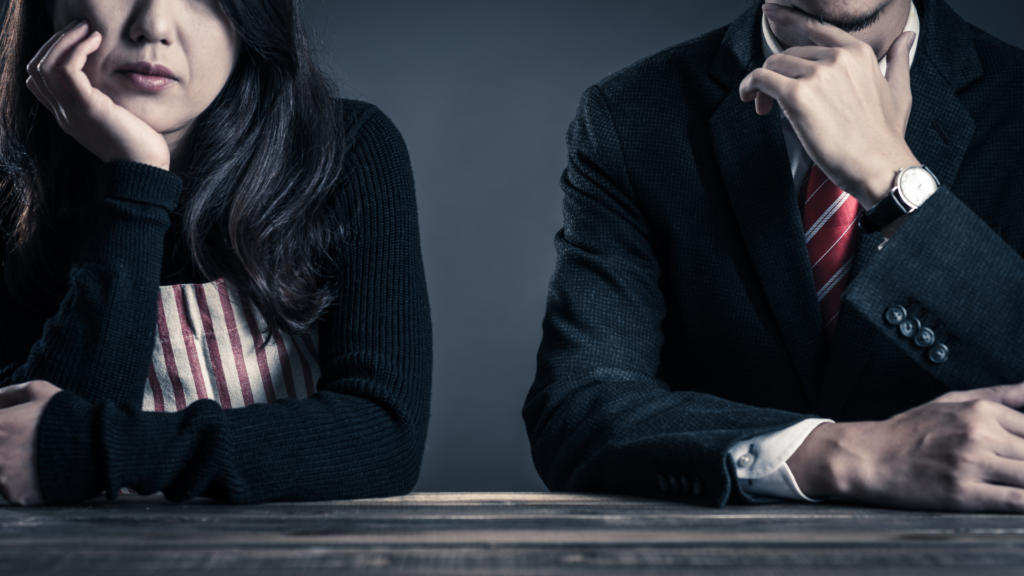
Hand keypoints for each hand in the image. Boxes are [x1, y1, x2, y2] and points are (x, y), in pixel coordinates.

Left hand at [0, 381, 61, 505]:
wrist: (96, 448)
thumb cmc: (68, 417)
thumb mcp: (40, 391)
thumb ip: (9, 393)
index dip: (2, 426)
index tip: (10, 428)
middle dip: (4, 446)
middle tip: (23, 442)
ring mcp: (4, 478)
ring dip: (9, 464)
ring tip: (33, 456)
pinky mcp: (16, 496)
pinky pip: (11, 488)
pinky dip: (22, 481)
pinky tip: (39, 471)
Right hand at [24, 20, 170, 170]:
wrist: (147, 171)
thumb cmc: (141, 146)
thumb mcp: (116, 118)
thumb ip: (105, 101)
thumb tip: (112, 78)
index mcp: (68, 116)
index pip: (39, 81)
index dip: (51, 55)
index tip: (78, 41)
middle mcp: (63, 114)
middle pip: (36, 69)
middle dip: (55, 42)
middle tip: (81, 27)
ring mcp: (71, 111)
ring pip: (46, 65)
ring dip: (65, 40)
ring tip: (87, 29)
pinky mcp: (88, 108)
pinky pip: (67, 69)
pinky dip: (78, 49)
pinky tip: (96, 41)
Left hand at [739, 4, 918, 205]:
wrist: (879, 166)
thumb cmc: (885, 136)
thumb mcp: (899, 90)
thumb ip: (898, 59)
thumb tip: (906, 36)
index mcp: (858, 53)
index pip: (817, 29)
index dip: (790, 20)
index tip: (772, 14)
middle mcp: (837, 58)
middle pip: (790, 54)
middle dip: (779, 73)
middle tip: (773, 100)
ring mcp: (817, 75)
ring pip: (773, 65)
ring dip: (763, 84)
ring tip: (765, 107)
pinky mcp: (797, 95)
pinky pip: (760, 79)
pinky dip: (749, 86)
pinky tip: (749, 97)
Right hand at [788, 382, 1023, 511]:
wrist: (867, 456)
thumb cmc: (907, 431)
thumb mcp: (952, 400)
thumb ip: (1001, 395)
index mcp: (981, 411)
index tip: (1021, 454)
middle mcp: (979, 435)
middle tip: (1015, 467)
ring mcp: (971, 464)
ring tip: (1013, 481)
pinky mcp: (962, 494)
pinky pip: (1015, 502)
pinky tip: (1021, 504)